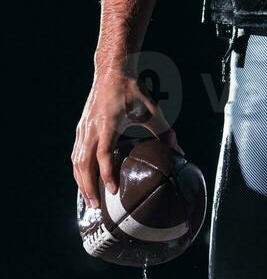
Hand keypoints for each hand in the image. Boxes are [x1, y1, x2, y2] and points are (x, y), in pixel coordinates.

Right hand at [71, 70, 183, 209]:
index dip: (107, 174)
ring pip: (77, 161)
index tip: (113, 190)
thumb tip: (179, 151)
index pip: (103, 154)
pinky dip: (78, 170)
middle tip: (98, 207)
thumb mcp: (151, 109)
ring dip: (81, 182)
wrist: (112, 70)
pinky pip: (76, 153)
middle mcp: (92, 128)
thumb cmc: (132, 90)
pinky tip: (84, 181)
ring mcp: (83, 128)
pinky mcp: (81, 128)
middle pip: (84, 164)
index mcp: (108, 124)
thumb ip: (163, 132)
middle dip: (89, 187)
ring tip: (90, 200)